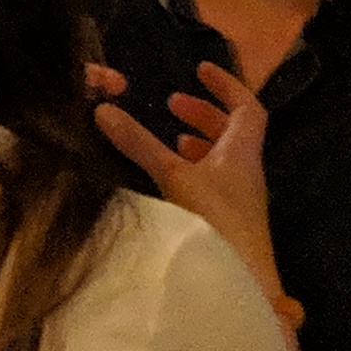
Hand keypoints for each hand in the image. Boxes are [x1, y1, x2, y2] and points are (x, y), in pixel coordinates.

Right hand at [94, 58, 279, 293]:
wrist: (243, 281)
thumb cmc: (216, 221)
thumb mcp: (173, 177)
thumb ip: (139, 144)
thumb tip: (103, 109)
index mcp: (242, 153)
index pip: (247, 108)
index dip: (227, 85)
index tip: (199, 69)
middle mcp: (245, 172)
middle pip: (234, 132)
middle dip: (204, 113)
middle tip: (171, 103)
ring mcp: (239, 197)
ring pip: (223, 157)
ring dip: (199, 141)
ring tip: (169, 136)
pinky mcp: (228, 218)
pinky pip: (214, 179)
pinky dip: (193, 167)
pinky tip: (170, 175)